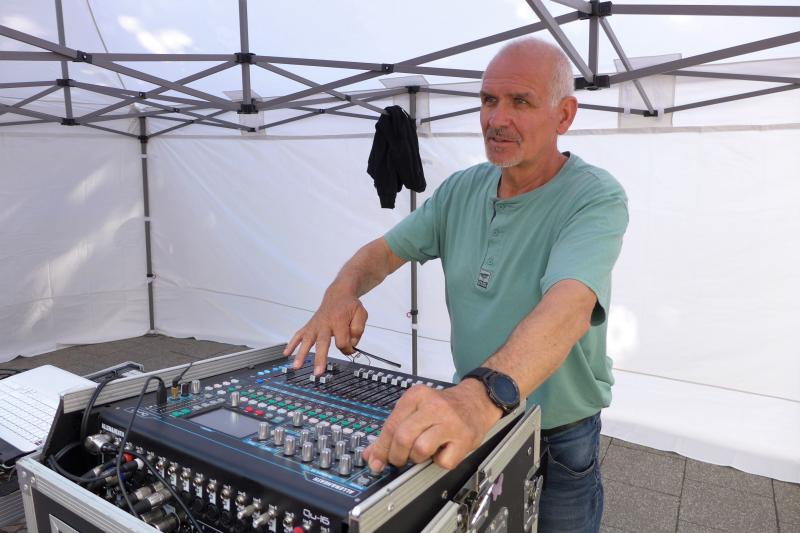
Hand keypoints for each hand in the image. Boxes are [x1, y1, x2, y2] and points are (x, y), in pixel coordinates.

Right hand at [283, 289, 367, 374]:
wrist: (338, 295)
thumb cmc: (350, 306)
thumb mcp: (361, 314)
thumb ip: (358, 330)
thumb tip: (351, 344)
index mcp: (339, 321)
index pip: (343, 342)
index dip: (348, 348)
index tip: (351, 348)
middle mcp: (325, 324)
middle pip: (322, 343)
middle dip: (320, 358)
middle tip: (318, 372)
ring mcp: (315, 325)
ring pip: (307, 340)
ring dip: (301, 354)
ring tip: (296, 366)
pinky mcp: (309, 326)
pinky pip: (298, 335)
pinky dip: (292, 344)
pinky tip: (286, 354)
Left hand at [363, 379, 501, 470]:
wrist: (477, 401)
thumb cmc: (444, 408)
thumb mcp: (416, 411)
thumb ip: (392, 430)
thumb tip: (371, 454)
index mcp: (416, 396)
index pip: (391, 425)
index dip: (380, 448)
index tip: (376, 461)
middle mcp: (433, 406)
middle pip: (403, 437)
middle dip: (396, 456)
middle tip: (399, 460)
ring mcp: (450, 422)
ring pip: (420, 449)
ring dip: (417, 458)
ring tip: (423, 452)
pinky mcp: (464, 438)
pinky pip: (443, 461)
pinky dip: (439, 462)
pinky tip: (442, 451)